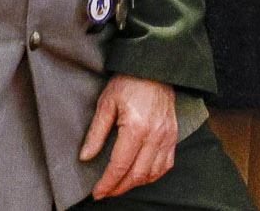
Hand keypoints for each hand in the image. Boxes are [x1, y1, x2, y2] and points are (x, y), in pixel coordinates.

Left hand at [79, 74, 177, 198]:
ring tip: (120, 185)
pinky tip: (141, 176)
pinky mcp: (173, 135)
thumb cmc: (129, 82)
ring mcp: (167, 136)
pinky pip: (166, 164)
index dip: (107, 183)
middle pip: (137, 174)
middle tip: (106, 192)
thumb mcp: (106, 103)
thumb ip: (96, 132)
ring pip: (152, 173)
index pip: (120, 166)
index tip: (97, 192)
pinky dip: (153, 175)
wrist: (154, 67)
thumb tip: (86, 156)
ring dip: (135, 184)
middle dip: (119, 188)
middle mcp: (155, 135)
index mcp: (136, 127)